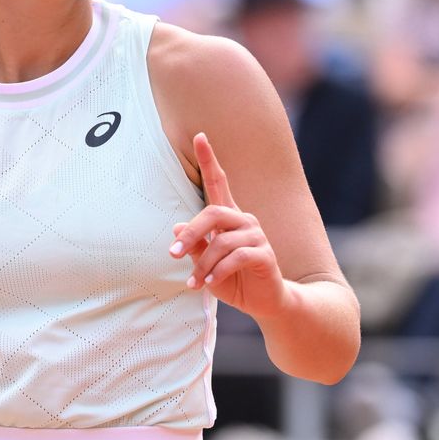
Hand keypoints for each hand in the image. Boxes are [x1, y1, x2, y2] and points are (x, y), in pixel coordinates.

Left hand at [169, 132, 287, 318]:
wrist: (265, 303)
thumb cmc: (233, 280)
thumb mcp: (205, 265)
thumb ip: (195, 246)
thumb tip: (176, 226)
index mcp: (229, 218)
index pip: (219, 182)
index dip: (209, 159)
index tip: (199, 136)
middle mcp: (245, 220)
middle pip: (213, 212)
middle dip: (191, 233)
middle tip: (173, 254)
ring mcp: (257, 236)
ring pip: (222, 241)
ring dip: (203, 265)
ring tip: (195, 283)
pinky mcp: (265, 255)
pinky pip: (237, 257)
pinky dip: (219, 271)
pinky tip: (211, 283)